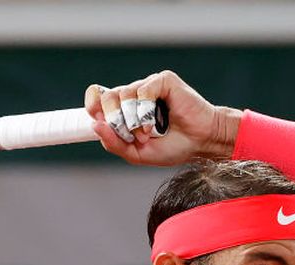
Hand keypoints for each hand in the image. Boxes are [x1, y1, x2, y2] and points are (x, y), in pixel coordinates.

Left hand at [84, 71, 242, 166]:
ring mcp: (148, 86)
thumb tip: (95, 126)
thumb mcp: (137, 153)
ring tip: (147, 133)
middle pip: (107, 96)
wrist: (201, 143)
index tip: (97, 120)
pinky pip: (143, 91)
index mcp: (126, 109)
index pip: (99, 97)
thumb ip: (114, 143)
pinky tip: (156, 123)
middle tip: (128, 135)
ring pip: (124, 94)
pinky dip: (146, 112)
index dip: (93, 106)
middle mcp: (134, 95)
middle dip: (113, 120)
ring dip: (132, 121)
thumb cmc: (173, 146)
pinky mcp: (163, 80)